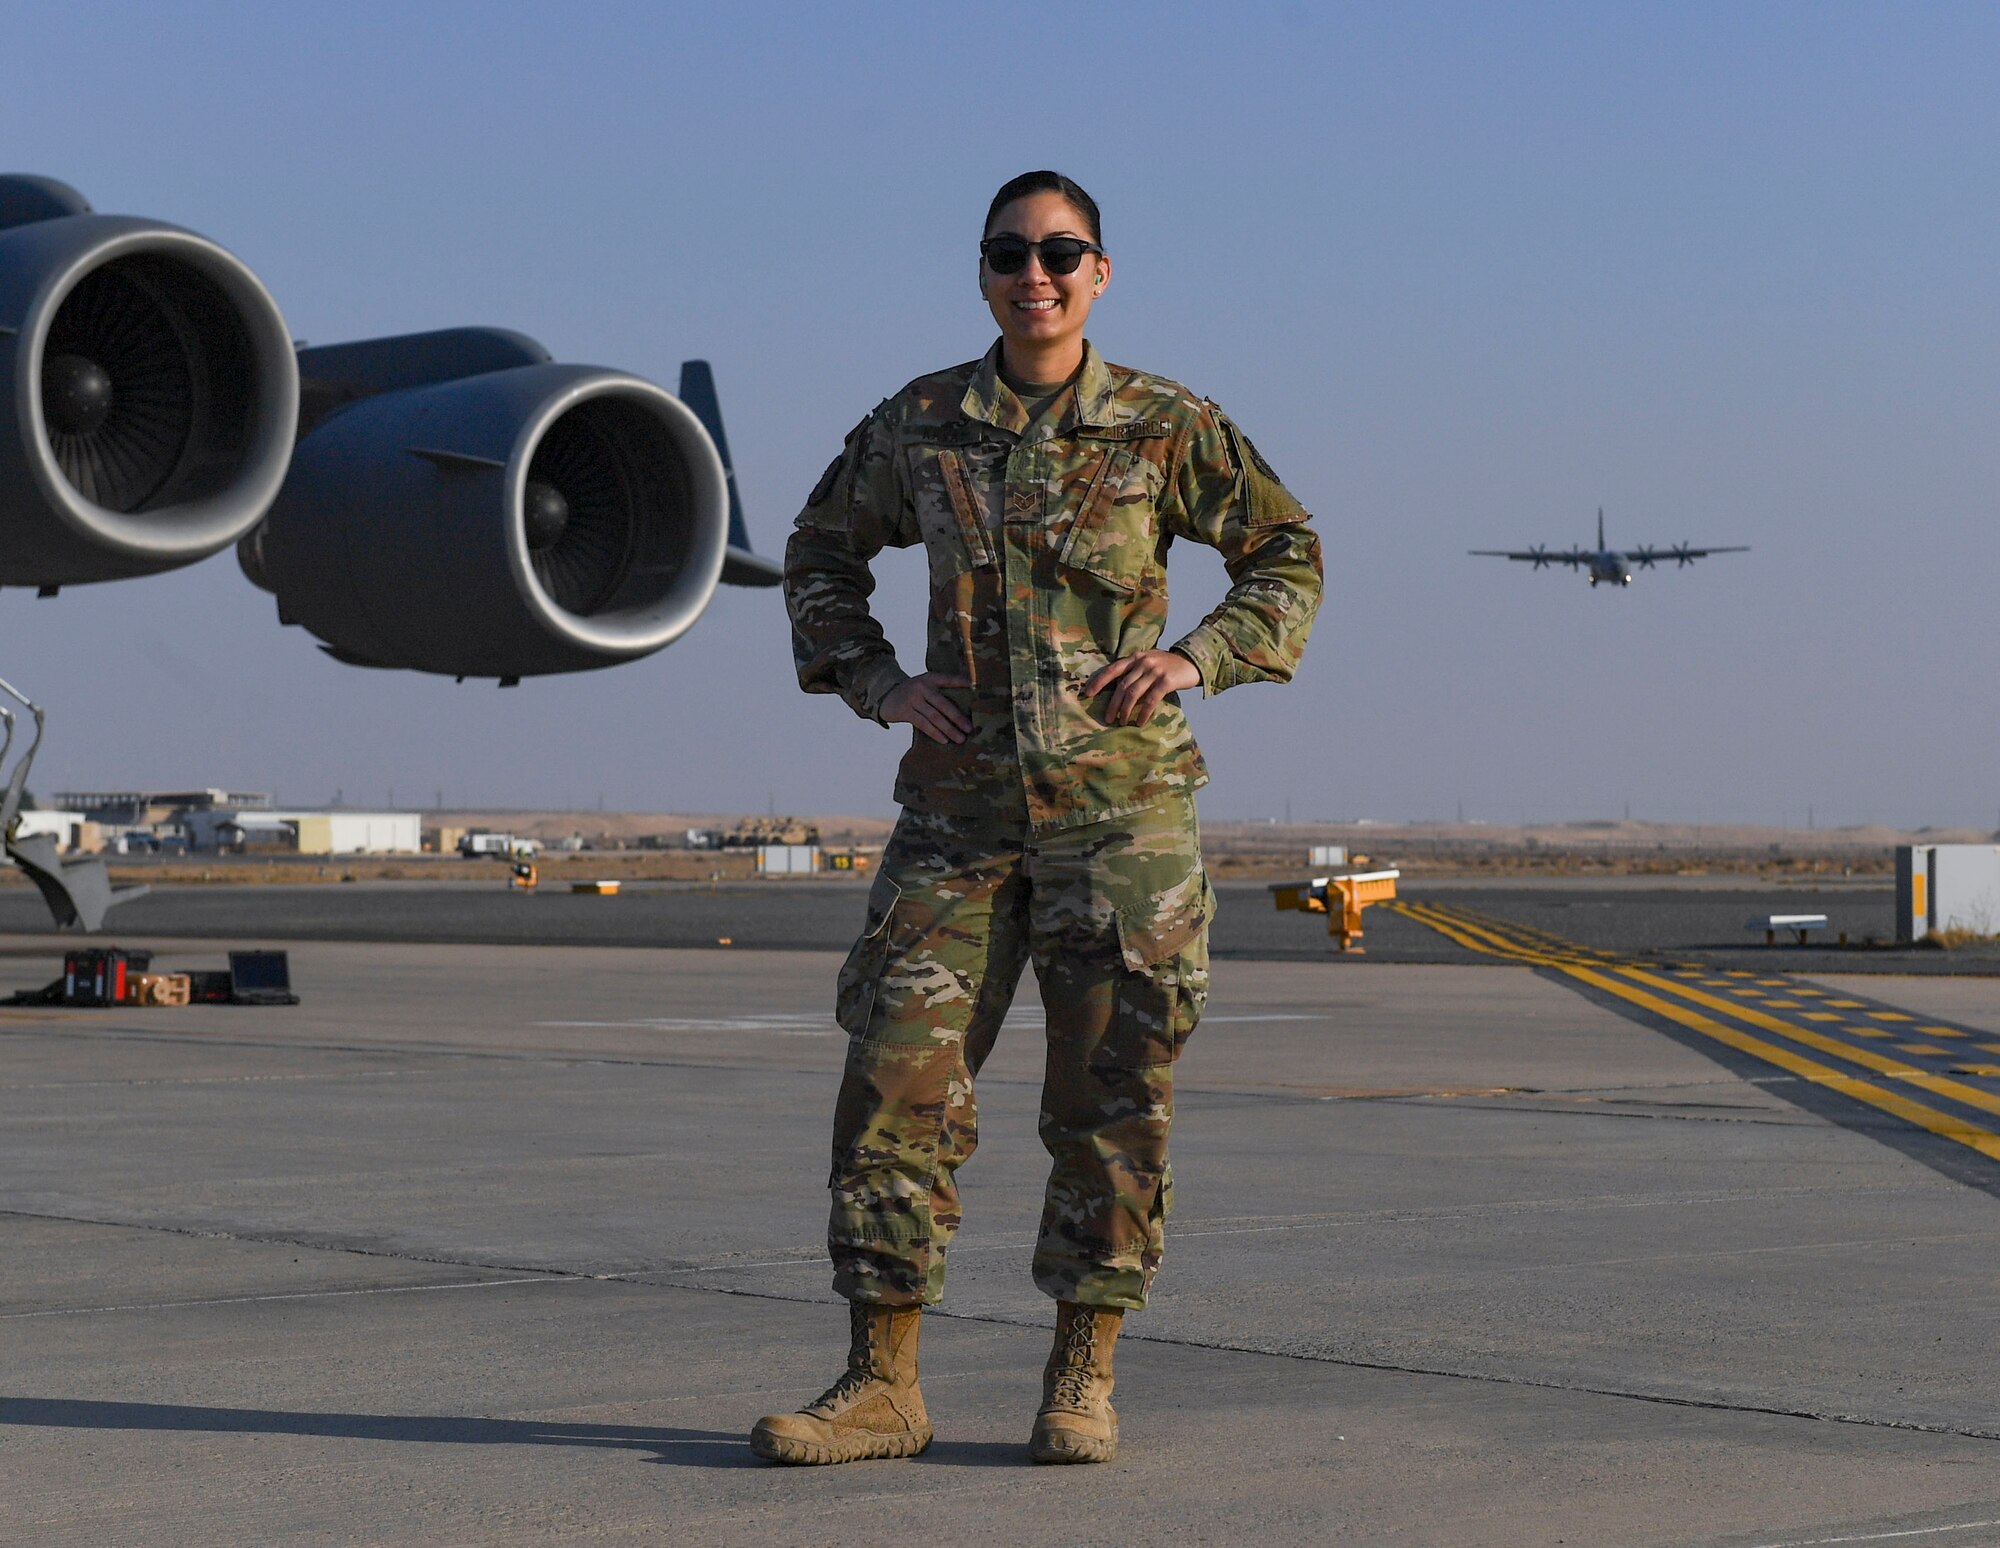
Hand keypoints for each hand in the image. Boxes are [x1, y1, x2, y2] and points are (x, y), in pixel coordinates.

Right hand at [881, 672, 973, 744]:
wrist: (886, 696)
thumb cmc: (913, 694)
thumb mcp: (925, 686)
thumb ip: (940, 691)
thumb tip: (965, 707)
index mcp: (930, 678)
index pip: (947, 679)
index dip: (960, 682)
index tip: (974, 687)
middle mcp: (922, 687)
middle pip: (943, 704)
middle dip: (958, 718)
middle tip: (970, 729)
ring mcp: (912, 699)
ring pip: (934, 716)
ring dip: (949, 729)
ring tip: (960, 738)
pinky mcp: (905, 711)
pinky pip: (923, 724)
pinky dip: (935, 733)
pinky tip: (944, 740)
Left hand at [1083, 650, 1200, 726]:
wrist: (1192, 663)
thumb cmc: (1167, 666)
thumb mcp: (1149, 662)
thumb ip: (1134, 671)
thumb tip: (1116, 691)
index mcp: (1136, 658)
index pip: (1112, 669)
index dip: (1098, 681)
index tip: (1087, 694)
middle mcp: (1143, 662)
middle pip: (1122, 686)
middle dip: (1112, 704)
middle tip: (1108, 718)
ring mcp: (1155, 671)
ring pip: (1133, 693)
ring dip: (1125, 710)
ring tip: (1122, 722)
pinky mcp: (1167, 681)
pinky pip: (1151, 700)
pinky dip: (1143, 713)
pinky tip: (1140, 722)